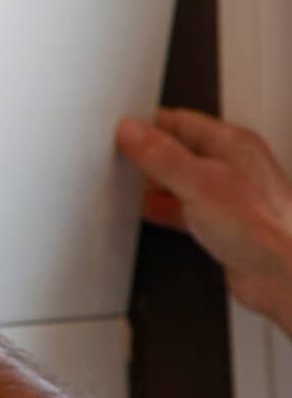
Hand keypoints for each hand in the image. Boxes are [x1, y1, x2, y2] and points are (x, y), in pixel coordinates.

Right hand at [117, 108, 291, 332]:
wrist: (281, 276)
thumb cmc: (262, 229)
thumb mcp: (198, 182)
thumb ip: (160, 155)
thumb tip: (132, 132)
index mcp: (233, 143)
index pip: (180, 120)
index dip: (147, 124)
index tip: (121, 132)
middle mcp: (233, 166)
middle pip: (179, 150)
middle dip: (148, 156)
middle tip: (123, 159)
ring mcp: (228, 195)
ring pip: (180, 180)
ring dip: (155, 184)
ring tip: (131, 187)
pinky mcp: (222, 224)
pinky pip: (184, 208)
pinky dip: (164, 209)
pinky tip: (149, 213)